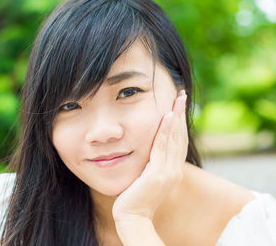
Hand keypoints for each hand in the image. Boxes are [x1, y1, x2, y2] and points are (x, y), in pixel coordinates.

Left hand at [112, 90, 187, 222]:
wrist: (131, 217)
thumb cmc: (134, 198)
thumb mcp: (145, 177)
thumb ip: (150, 164)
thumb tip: (146, 151)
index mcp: (172, 170)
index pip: (178, 141)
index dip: (179, 122)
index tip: (177, 105)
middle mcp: (174, 170)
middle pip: (180, 136)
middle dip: (180, 114)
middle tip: (181, 94)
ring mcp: (168, 172)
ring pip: (174, 139)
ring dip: (176, 116)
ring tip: (177, 98)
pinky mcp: (158, 174)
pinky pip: (162, 148)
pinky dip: (166, 131)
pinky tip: (167, 116)